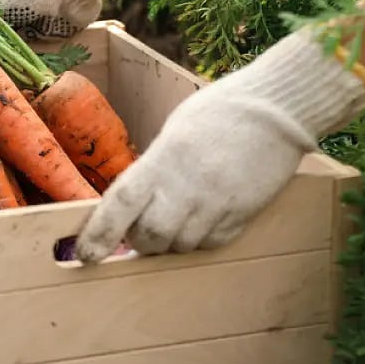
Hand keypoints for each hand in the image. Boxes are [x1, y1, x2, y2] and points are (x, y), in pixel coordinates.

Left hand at [74, 29, 364, 262]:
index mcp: (163, 159)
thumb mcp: (174, 133)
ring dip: (171, 242)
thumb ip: (153, 169)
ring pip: (181, 246)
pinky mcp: (243, 215)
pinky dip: (200, 239)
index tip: (87, 254)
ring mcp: (217, 203)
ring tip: (177, 219)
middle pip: (150, 237)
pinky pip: (211, 243)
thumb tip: (131, 204)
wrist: (277, 109)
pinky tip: (205, 217)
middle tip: (141, 230)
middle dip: (140, 241)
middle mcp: (187, 186)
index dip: (99, 234)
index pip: (121, 205)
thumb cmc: (219, 112)